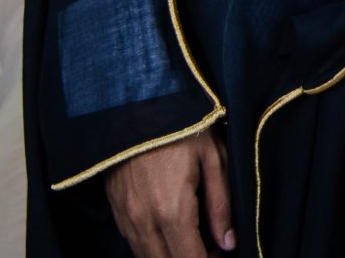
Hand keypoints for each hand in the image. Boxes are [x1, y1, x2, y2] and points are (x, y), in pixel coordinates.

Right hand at [105, 126, 234, 256]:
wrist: (135, 102)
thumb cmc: (181, 126)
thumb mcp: (213, 159)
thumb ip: (221, 205)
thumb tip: (229, 242)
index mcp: (172, 210)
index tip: (223, 254)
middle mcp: (144, 221)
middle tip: (212, 249)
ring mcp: (126, 217)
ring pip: (147, 257)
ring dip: (170, 255)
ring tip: (194, 240)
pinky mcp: (115, 209)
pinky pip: (133, 242)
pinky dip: (153, 246)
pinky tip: (171, 231)